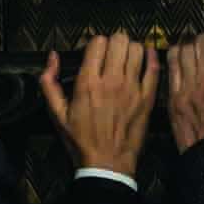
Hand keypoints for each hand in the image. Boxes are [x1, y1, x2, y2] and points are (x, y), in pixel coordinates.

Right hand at [40, 32, 158, 176]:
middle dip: (114, 41)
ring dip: (131, 48)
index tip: (95, 51)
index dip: (95, 42)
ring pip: (137, 49)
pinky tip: (146, 57)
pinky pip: (154, 68)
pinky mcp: (147, 98)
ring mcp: (132, 88)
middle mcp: (111, 80)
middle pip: (119, 40)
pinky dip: (151, 58)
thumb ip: (50, 83)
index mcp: (88, 82)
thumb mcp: (57, 113)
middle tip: (112, 51)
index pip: (97, 42)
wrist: (107, 163)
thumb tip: (52, 57)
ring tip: (127, 56)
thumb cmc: (81, 141)